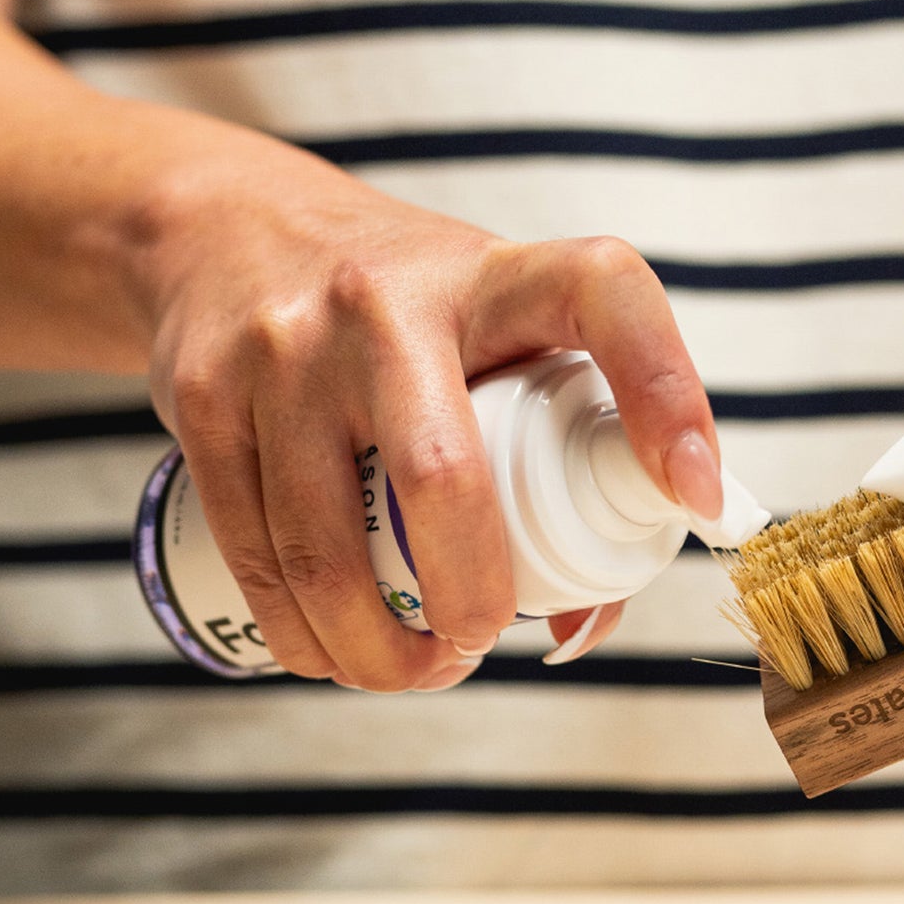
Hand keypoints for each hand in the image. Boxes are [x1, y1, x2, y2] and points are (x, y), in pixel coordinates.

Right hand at [140, 135, 718, 690]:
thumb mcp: (496, 335)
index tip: (699, 496)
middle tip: (481, 640)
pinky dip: (300, 632)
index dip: (665, 394)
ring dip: (375, 647)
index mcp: (497, 276)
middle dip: (471, 595)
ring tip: (414, 670)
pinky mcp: (204, 395)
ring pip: (325, 541)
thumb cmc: (411, 312)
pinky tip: (331, 655)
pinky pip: (254, 548)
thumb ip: (560, 453)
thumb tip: (580, 621)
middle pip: (442, 473)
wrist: (232, 233)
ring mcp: (286, 347)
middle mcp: (388, 302)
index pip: (603, 295)